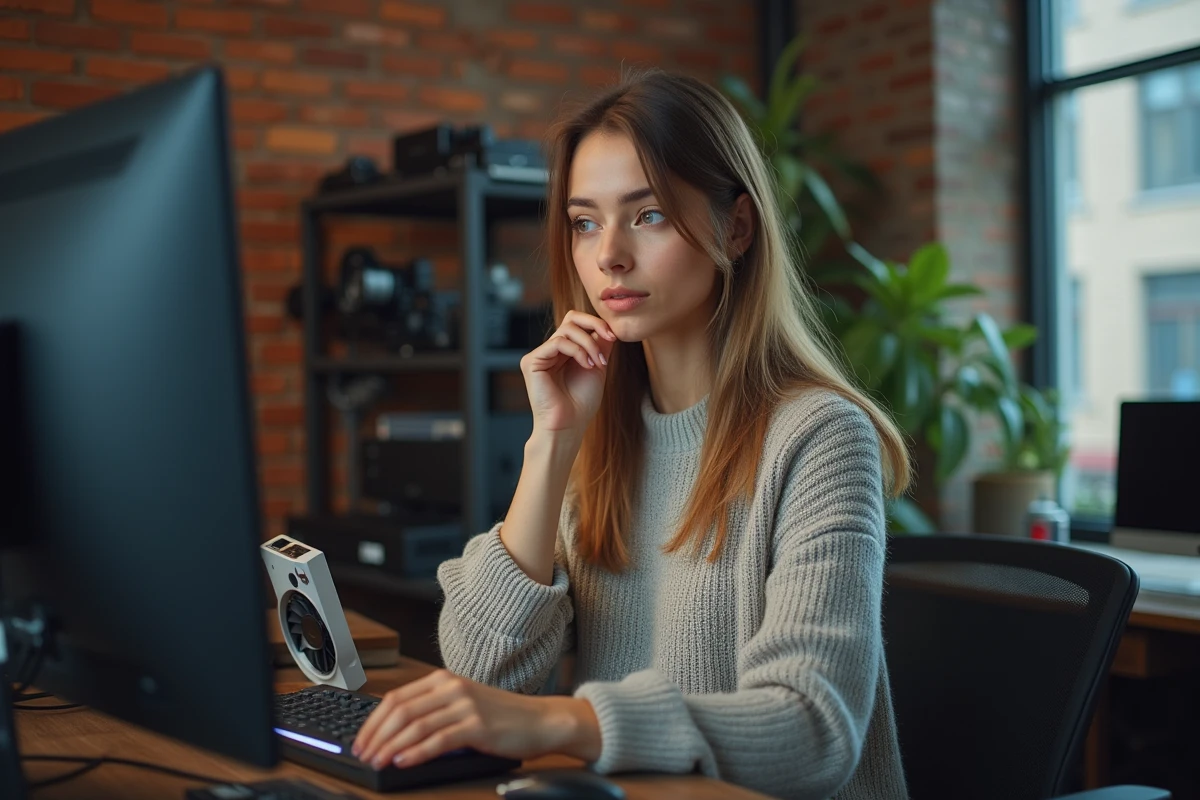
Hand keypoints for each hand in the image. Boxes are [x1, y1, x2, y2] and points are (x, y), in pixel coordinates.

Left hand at [351, 670, 600, 769]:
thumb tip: (393, 732)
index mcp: (443, 680)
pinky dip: (416, 752)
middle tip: (363, 754)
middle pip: (400, 710)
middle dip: (376, 735)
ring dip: (390, 746)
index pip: (396, 698)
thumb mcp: (462, 704)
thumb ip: (432, 711)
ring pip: (415, 726)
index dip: (372, 721)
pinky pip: (438, 740)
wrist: (540, 720)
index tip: (361, 740)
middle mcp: (451, 688)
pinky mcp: (477, 726)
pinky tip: (402, 761)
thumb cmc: (501, 716)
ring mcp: (465, 706)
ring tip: (377, 762)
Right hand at [520, 311, 616, 436]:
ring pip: (567, 330)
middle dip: (594, 324)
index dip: (596, 324)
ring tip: (598, 363)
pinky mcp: (531, 361)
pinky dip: (577, 351)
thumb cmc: (582, 403)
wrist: (569, 426)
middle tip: (610, 337)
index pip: (577, 323)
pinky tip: (586, 365)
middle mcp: (550, 350)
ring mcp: (540, 355)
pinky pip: (558, 343)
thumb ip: (599, 345)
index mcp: (564, 351)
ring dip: (589, 344)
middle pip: (570, 318)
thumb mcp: (596, 367)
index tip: (614, 336)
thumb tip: (607, 325)